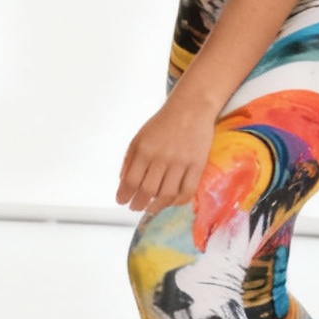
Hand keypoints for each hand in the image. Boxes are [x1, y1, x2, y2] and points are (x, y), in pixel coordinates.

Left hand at [116, 98, 218, 214]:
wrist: (191, 109)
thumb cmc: (163, 123)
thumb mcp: (140, 137)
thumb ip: (130, 159)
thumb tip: (123, 181)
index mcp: (144, 149)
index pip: (131, 180)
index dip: (124, 195)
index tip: (121, 201)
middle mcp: (161, 157)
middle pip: (147, 191)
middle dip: (138, 204)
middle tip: (135, 207)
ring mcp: (180, 162)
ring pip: (166, 195)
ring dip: (156, 207)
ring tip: (150, 209)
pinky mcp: (197, 165)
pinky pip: (187, 191)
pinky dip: (177, 202)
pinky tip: (170, 203)